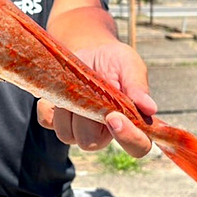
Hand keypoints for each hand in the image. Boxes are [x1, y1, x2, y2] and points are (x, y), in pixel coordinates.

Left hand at [37, 41, 156, 157]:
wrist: (89, 49)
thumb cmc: (114, 60)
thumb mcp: (129, 65)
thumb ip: (138, 85)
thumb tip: (150, 108)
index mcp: (129, 122)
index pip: (137, 147)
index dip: (128, 138)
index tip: (114, 117)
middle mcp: (103, 131)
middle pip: (91, 143)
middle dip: (86, 119)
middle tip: (88, 92)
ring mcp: (77, 127)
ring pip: (66, 135)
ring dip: (66, 111)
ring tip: (74, 87)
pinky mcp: (56, 118)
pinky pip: (46, 121)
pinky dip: (48, 106)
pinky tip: (57, 91)